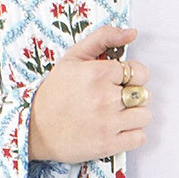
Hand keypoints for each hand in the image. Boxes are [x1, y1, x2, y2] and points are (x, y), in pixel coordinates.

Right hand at [28, 24, 151, 163]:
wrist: (34, 127)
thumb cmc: (55, 91)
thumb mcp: (73, 57)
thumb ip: (103, 38)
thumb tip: (132, 32)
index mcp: (98, 73)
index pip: (140, 72)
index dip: (131, 76)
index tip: (117, 82)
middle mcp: (105, 98)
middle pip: (143, 94)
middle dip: (132, 95)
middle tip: (113, 99)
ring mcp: (108, 123)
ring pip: (145, 115)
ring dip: (134, 116)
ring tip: (115, 115)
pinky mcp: (108, 145)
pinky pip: (140, 137)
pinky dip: (132, 134)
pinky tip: (116, 130)